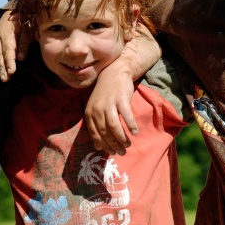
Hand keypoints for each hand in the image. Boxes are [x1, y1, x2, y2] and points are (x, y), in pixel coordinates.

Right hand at [0, 11, 32, 80]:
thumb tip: (20, 58)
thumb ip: (24, 44)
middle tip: (5, 79)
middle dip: (2, 68)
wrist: (13, 10)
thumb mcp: (27, 31)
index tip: (11, 72)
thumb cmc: (23, 22)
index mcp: (7, 35)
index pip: (8, 51)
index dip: (9, 62)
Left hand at [84, 25, 160, 153]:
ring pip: (114, 126)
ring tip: (128, 145)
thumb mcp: (96, 109)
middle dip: (114, 145)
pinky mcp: (121, 98)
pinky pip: (126, 115)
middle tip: (122, 152)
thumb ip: (96, 125)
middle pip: (105, 132)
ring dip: (122, 138)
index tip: (112, 152)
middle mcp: (97, 109)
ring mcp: (109, 103)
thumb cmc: (106, 93)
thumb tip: (98, 146)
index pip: (95, 134)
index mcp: (89, 112)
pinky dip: (130, 125)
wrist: (114, 72)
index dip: (104, 145)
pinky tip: (135, 132)